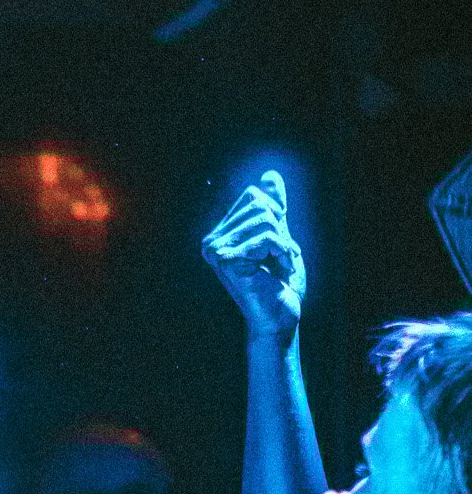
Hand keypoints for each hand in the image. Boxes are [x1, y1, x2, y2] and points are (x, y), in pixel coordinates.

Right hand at [202, 169, 305, 338]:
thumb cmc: (279, 283)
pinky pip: (267, 237)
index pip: (254, 197)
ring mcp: (216, 251)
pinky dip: (283, 253)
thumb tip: (269, 176)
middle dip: (279, 231)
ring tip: (278, 268)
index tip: (276, 248)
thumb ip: (272, 207)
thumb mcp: (278, 236)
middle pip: (258, 204)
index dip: (275, 218)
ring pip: (265, 219)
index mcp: (219, 235)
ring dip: (283, 245)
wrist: (279, 317)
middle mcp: (211, 242)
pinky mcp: (227, 261)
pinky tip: (279, 272)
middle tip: (279, 259)